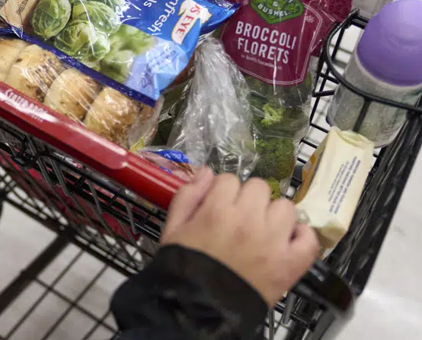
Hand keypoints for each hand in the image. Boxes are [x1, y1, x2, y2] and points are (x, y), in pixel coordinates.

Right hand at [160, 169, 318, 305]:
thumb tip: (207, 172)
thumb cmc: (183, 266)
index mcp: (218, 210)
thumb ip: (187, 195)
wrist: (197, 308)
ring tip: (262, 230)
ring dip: (273, 214)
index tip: (217, 205)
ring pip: (285, 207)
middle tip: (238, 217)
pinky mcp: (290, 264)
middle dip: (247, 198)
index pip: (228, 179)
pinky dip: (301, 236)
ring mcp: (274, 242)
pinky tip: (287, 240)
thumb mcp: (173, 228)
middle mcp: (249, 220)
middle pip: (259, 187)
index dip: (222, 192)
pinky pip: (309, 238)